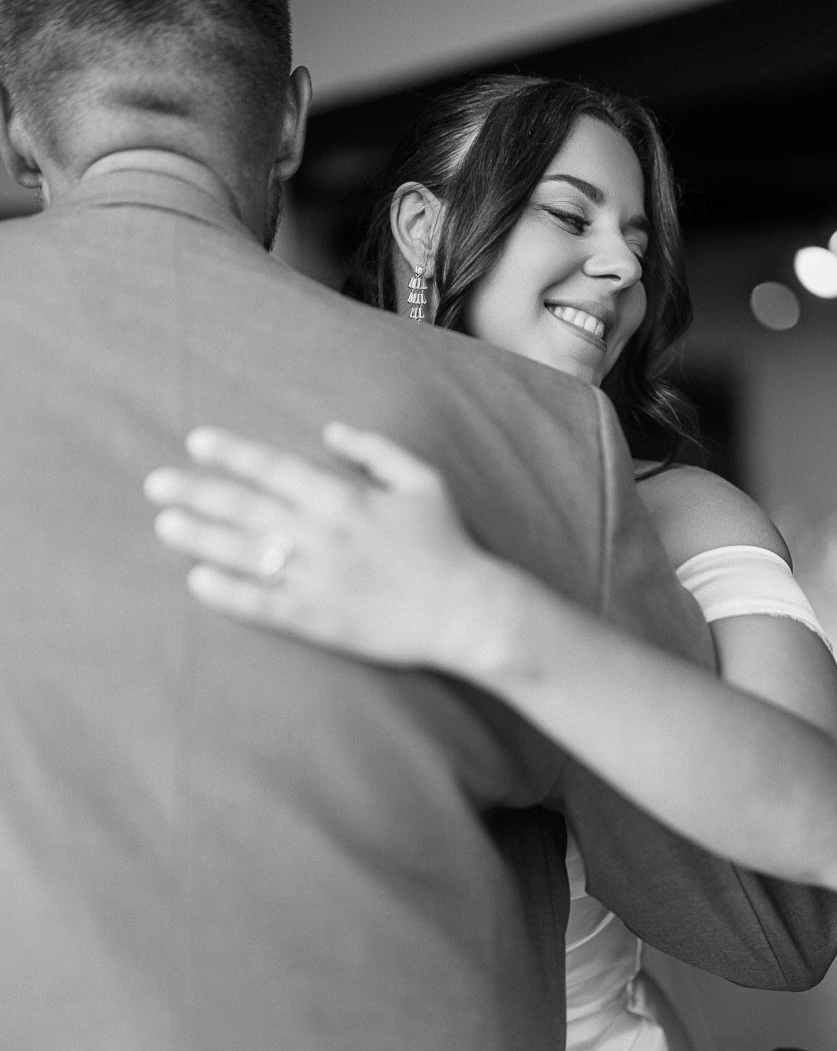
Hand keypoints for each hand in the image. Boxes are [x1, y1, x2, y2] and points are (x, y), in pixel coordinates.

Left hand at [144, 423, 501, 666]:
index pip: (273, 467)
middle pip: (246, 507)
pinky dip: (228, 592)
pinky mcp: (318, 619)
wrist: (466, 611)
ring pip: (245, 553)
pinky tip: (199, 581)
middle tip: (157, 485)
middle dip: (197, 492)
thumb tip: (329, 431)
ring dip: (201, 538)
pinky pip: (262, 604)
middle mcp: (322, 534)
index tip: (197, 443)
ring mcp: (316, 578)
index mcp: (344, 497)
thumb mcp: (422, 481)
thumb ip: (375, 451)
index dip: (232, 453)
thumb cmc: (447, 543)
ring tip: (165, 527)